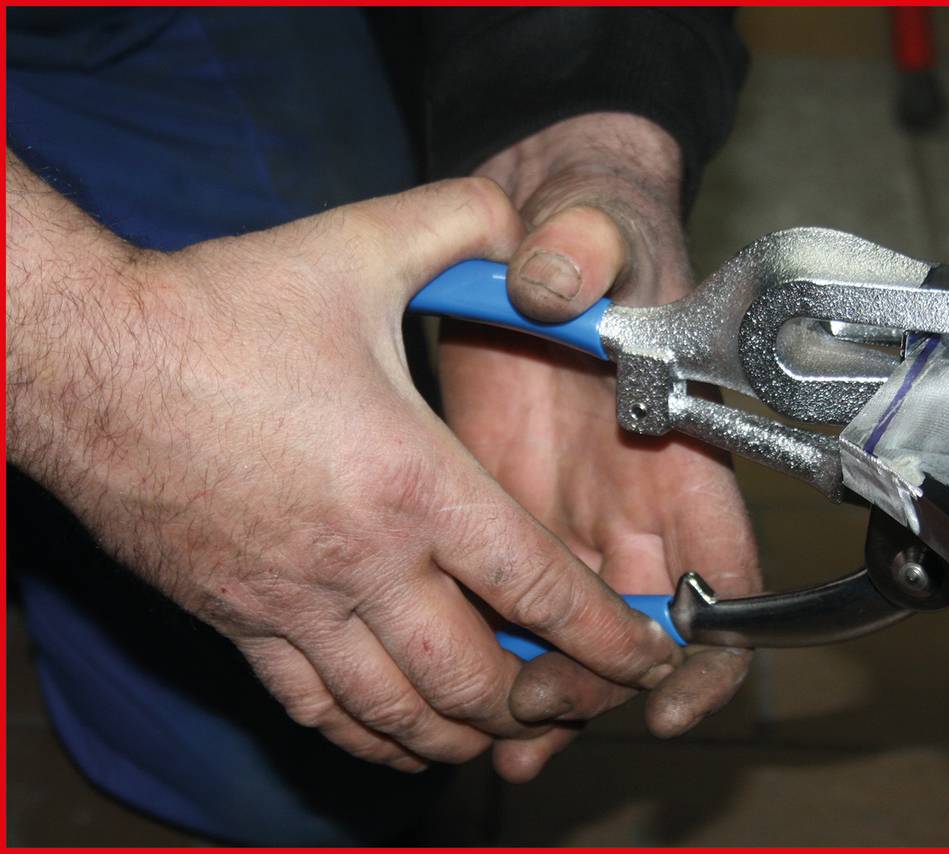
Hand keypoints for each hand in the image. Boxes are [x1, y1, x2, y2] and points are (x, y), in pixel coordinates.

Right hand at [5, 161, 682, 772]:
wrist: (83, 362)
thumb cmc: (218, 311)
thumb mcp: (355, 245)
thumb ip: (461, 223)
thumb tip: (528, 229)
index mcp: (412, 483)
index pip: (538, 587)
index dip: (608, 634)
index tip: (650, 656)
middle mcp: (363, 563)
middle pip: (476, 677)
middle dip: (545, 698)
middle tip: (581, 691)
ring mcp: (294, 605)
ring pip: (398, 713)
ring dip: (464, 732)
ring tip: (505, 726)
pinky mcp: (239, 622)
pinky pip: (317, 710)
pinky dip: (372, 737)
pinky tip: (399, 737)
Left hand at [441, 114, 761, 780]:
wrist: (534, 230)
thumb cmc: (593, 228)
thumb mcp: (597, 226)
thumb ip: (586, 244)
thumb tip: (556, 272)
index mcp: (678, 451)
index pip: (725, 569)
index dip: (715, 646)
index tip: (668, 702)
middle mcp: (632, 502)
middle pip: (639, 630)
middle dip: (601, 687)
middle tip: (536, 710)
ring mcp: (567, 515)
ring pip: (573, 636)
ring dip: (545, 694)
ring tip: (497, 740)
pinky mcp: (503, 512)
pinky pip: (511, 605)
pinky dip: (494, 657)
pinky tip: (454, 697)